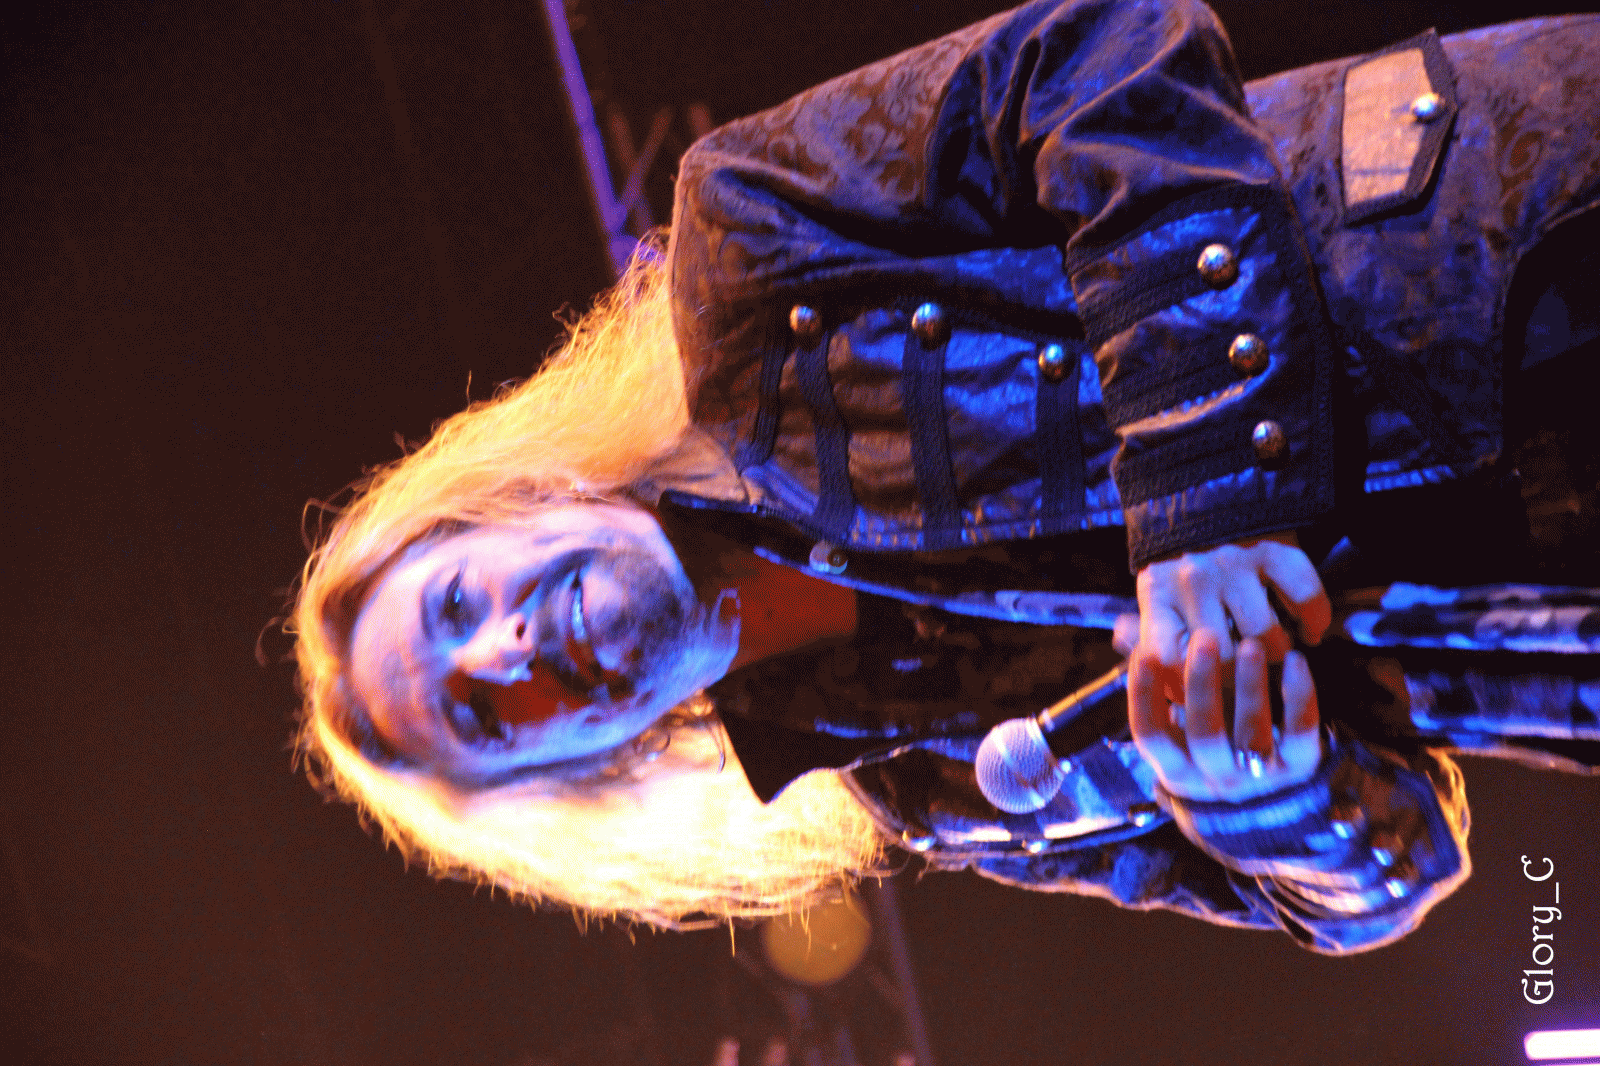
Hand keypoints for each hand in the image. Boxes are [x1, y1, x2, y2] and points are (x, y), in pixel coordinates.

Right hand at [1128, 631, 1322, 802]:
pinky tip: (1296, 661)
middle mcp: (1216, 778)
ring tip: (1250, 644)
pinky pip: (1302, 732)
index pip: (1151, 735)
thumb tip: (1125, 627)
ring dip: (1251, 686)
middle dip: (1202, 685)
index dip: (1144, 696)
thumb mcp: (1178, 731)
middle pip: (1204, 735)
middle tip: (1203, 638)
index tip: (1145, 653)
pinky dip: (1301, 695)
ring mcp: (1260, 776)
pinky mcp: (1301, 766)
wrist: (1268, 811)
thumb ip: (1155, 680)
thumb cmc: (1208, 754)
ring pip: (1253, 734)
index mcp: (1178, 770)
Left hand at [1136, 532, 1329, 700]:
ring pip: (1265, 635)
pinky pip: (1304, 597)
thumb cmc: (1180, 561)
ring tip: (1276, 651)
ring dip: (1278, 652)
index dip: (1190, 684)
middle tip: (1248, 673)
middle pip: (1224, 658)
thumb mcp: (1153, 594)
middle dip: (1240, 676)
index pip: (1170, 660)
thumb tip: (1157, 682)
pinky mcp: (1272, 549)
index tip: (1205, 687)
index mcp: (1158, 595)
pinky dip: (1315, 620)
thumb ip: (1149, 637)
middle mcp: (1194, 580)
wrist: (1204, 489)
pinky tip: (1309, 629)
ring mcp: (1234, 564)